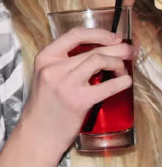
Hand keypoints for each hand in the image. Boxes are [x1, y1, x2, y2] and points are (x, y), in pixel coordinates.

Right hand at [21, 28, 134, 152]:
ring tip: (123, 70)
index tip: (113, 37)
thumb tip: (98, 52)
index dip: (98, 33)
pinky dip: (122, 81)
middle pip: (92, 50)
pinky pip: (108, 85)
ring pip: (100, 61)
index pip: (74, 35)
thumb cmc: (45, 105)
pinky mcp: (79, 100)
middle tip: (130, 51)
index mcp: (44, 58)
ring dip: (118, 63)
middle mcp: (54, 68)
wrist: (38, 132)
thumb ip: (65, 63)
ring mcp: (65, 84)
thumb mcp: (47, 76)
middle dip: (118, 49)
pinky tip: (125, 82)